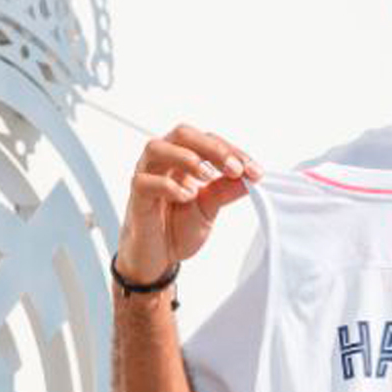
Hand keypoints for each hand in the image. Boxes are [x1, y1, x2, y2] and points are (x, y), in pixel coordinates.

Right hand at [114, 123, 261, 283]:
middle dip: (212, 148)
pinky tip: (186, 197)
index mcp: (183, 159)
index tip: (254, 171)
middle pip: (182, 134)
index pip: (208, 140)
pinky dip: (168, 186)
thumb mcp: (210, 208)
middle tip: (234, 168)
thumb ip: (226, 191)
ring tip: (207, 176)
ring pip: (157, 148)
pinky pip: (145, 181)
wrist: (159, 258)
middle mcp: (163, 161)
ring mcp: (146, 176)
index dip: (233, 151)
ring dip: (187, 158)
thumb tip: (251, 176)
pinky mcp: (136, 197)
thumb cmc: (178, 227)